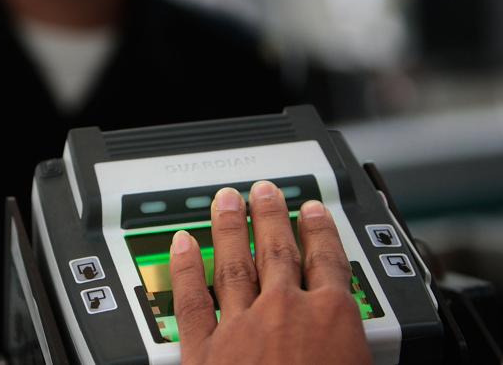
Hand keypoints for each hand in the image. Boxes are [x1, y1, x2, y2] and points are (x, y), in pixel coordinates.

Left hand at [170, 181, 371, 364]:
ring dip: (229, 227)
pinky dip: (184, 267)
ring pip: (233, 262)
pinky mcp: (202, 350)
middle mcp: (285, 313)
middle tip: (264, 191)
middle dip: (272, 216)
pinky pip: (190, 298)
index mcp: (332, 322)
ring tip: (225, 201)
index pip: (329, 262)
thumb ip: (356, 353)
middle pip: (278, 251)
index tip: (313, 211)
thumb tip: (361, 352)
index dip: (320, 230)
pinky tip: (180, 245)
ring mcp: (241, 327)